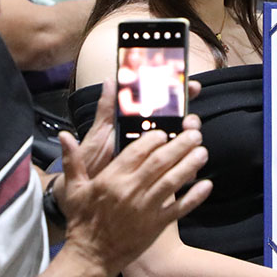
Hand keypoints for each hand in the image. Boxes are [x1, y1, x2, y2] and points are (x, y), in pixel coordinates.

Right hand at [58, 125, 210, 276]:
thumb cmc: (83, 221)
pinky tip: (206, 184)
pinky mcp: (156, 225)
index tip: (164, 131)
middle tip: (194, 134)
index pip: (137, 152)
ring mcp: (146, 208)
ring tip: (203, 152)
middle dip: (179, 146)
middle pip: (160, 162)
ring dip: (189, 165)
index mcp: (111, 179)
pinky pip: (179, 208)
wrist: (92, 257)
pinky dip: (194, 196)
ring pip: (172, 181)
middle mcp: (131, 191)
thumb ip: (72, 160)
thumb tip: (64, 135)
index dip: (153, 138)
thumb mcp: (74, 189)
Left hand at [75, 75, 202, 180]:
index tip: (191, 86)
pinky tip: (191, 168)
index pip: (161, 107)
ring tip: (191, 139)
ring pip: (182, 149)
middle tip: (188, 121)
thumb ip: (106, 109)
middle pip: (178, 126)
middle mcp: (150, 142)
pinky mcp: (158, 181)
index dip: (178, 95)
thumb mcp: (98, 133)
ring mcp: (156, 161)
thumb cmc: (92, 161)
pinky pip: (178, 174)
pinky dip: (188, 170)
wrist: (85, 196)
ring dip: (190, 142)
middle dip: (188, 120)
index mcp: (136, 127)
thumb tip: (110, 80)